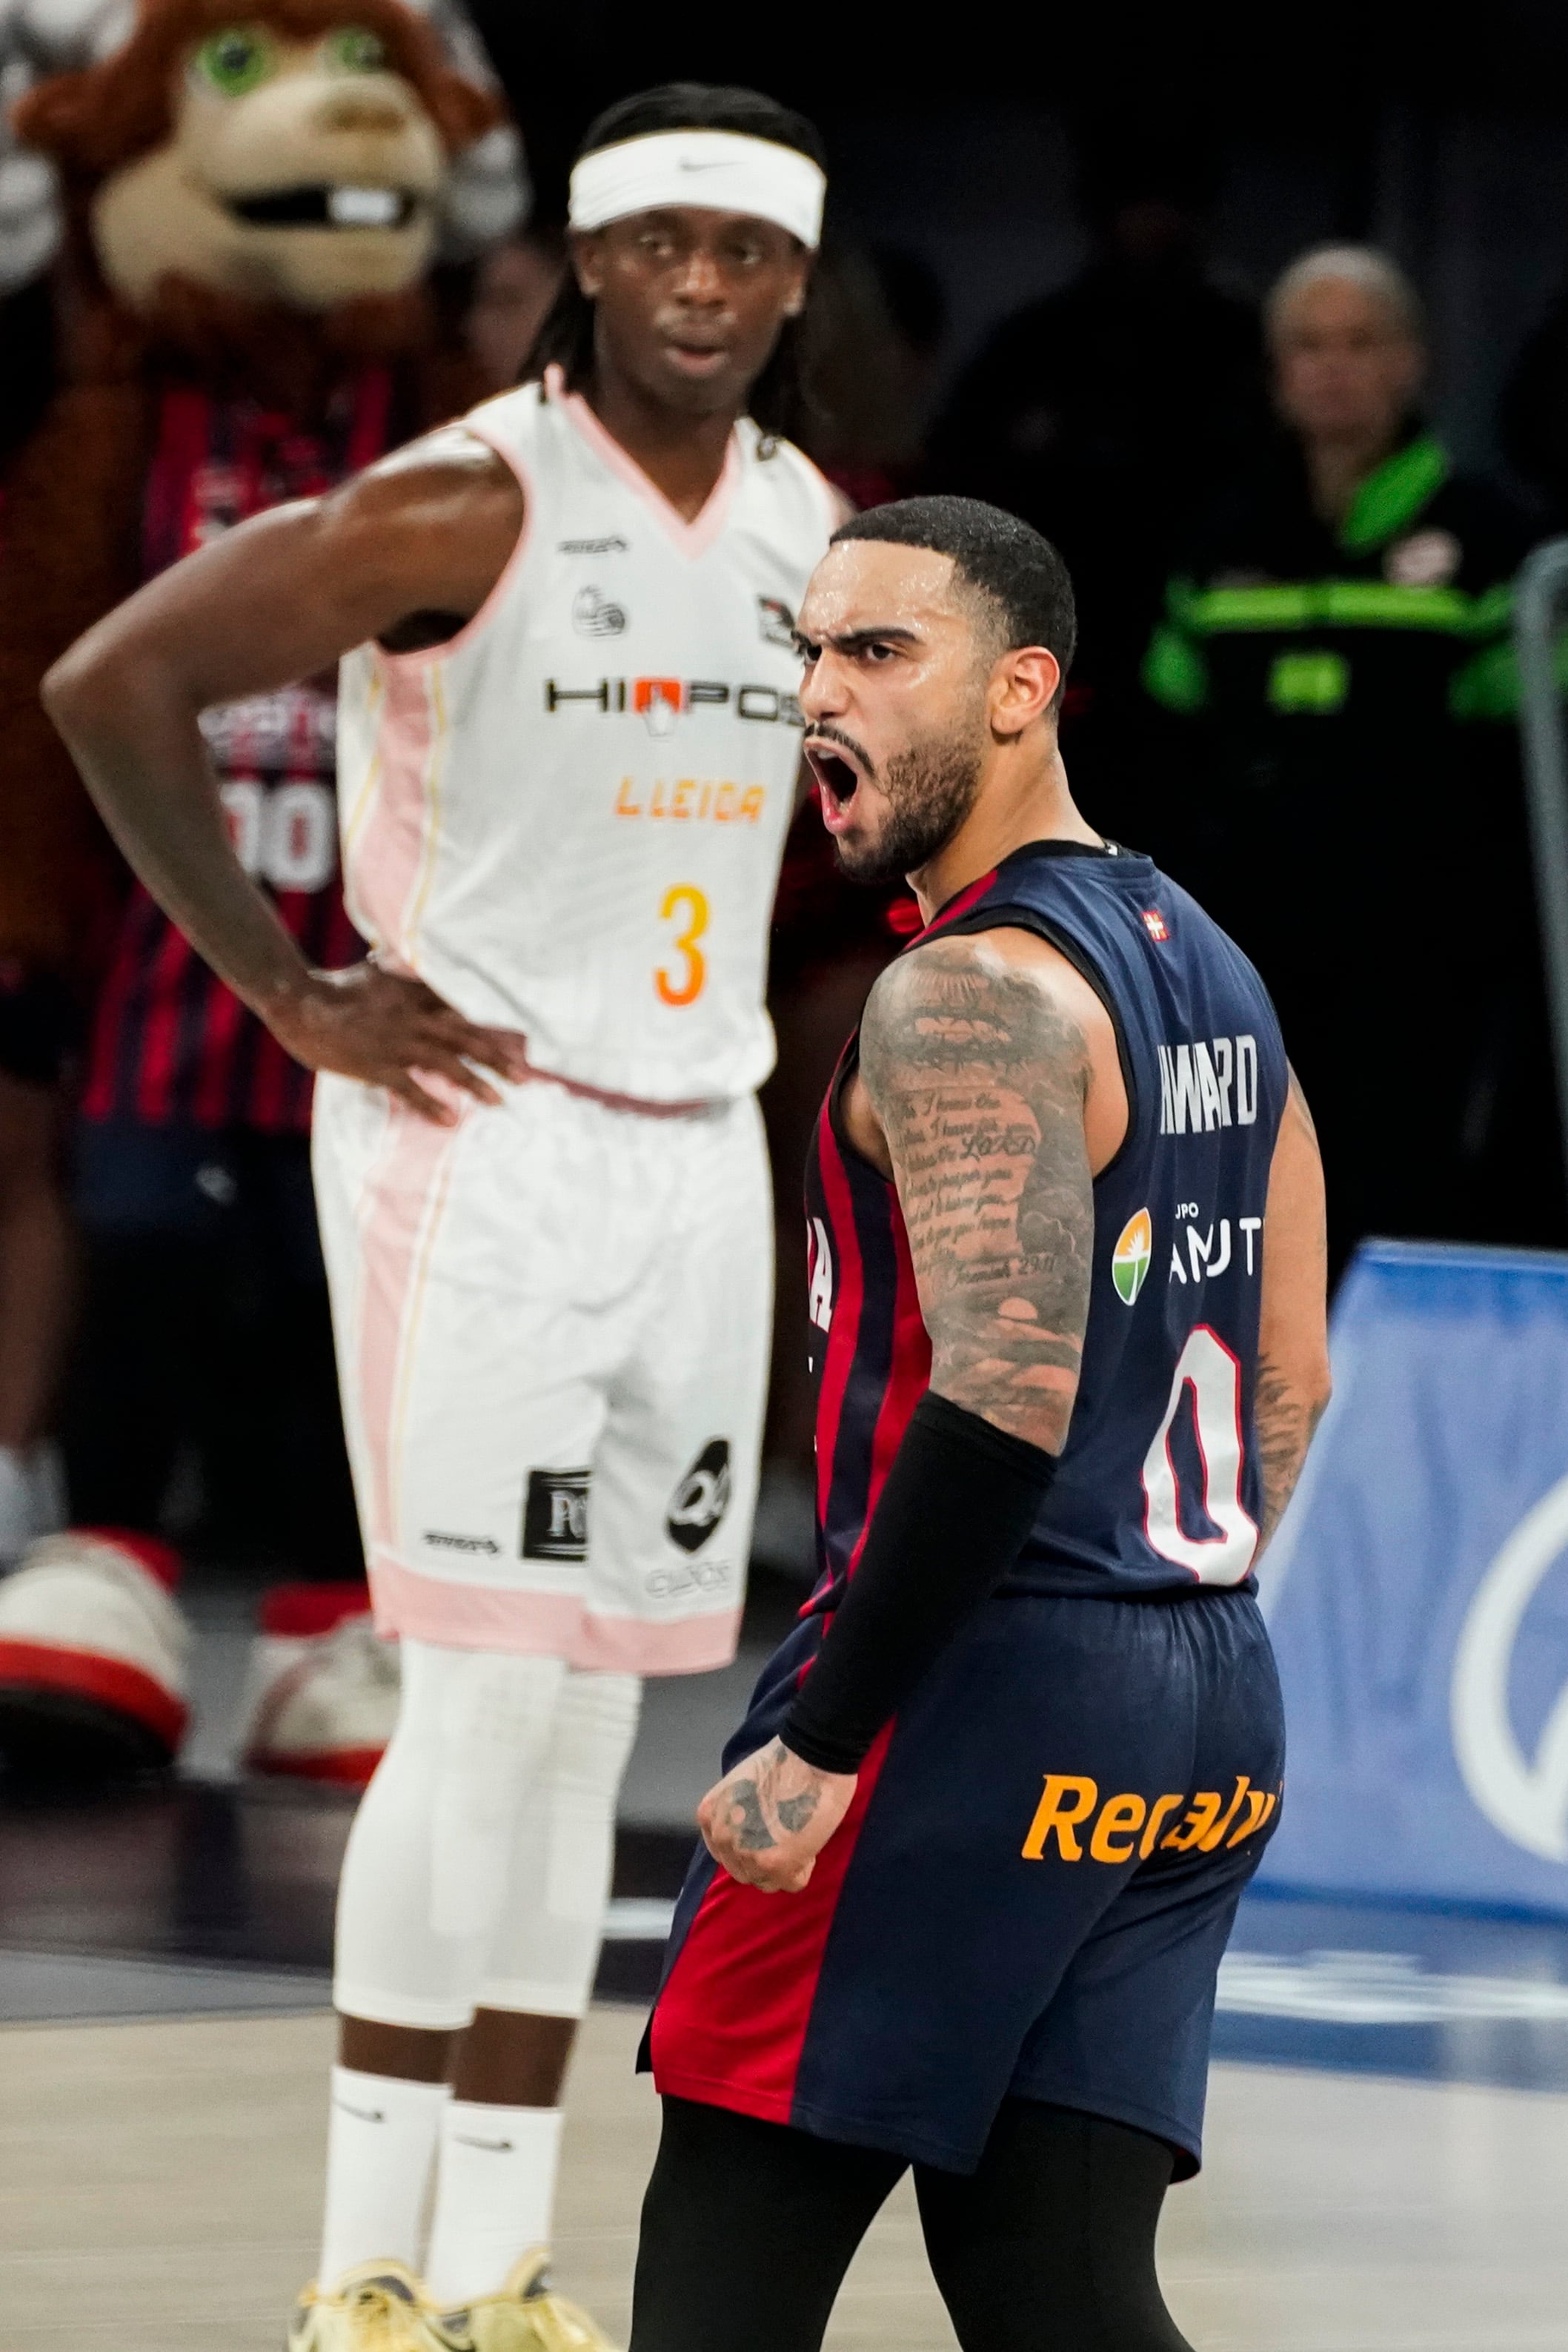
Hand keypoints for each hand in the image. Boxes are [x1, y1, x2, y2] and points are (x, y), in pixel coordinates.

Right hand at [271, 961, 530, 1123]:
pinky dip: (431, 1104)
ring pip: (446, 1062)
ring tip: (499, 1101)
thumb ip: (400, 969)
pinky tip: (451, 1120)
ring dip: (475, 1082)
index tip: (524, 1043)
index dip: (495, 1028)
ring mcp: (396, 1042)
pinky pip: (409, 1087)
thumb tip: (407, 960)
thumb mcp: (375, 971)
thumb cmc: (334, 987)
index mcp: (416, 995)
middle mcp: (414, 1017)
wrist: (299, 1001)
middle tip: (527, 1077)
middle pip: (466, 1038)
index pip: (465, 1012)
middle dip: (498, 1058)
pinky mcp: (376, 1064)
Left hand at [696, 1737, 857, 1892]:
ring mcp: (747, 1854)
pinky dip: (804, 1867)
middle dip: (766, 1858)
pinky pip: (792, 1883)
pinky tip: (808, 1844)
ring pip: (767, 1881)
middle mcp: (723, 1838)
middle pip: (744, 1870)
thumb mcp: (739, 1787)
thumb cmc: (782, 1762)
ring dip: (785, 1866)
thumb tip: (748, 1835)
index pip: (726, 1851)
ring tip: (799, 1839)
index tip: (769, 1832)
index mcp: (710, 1817)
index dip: (751, 1844)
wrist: (811, 1756)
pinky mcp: (776, 1866)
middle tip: (787, 1836)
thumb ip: (735, 1816)